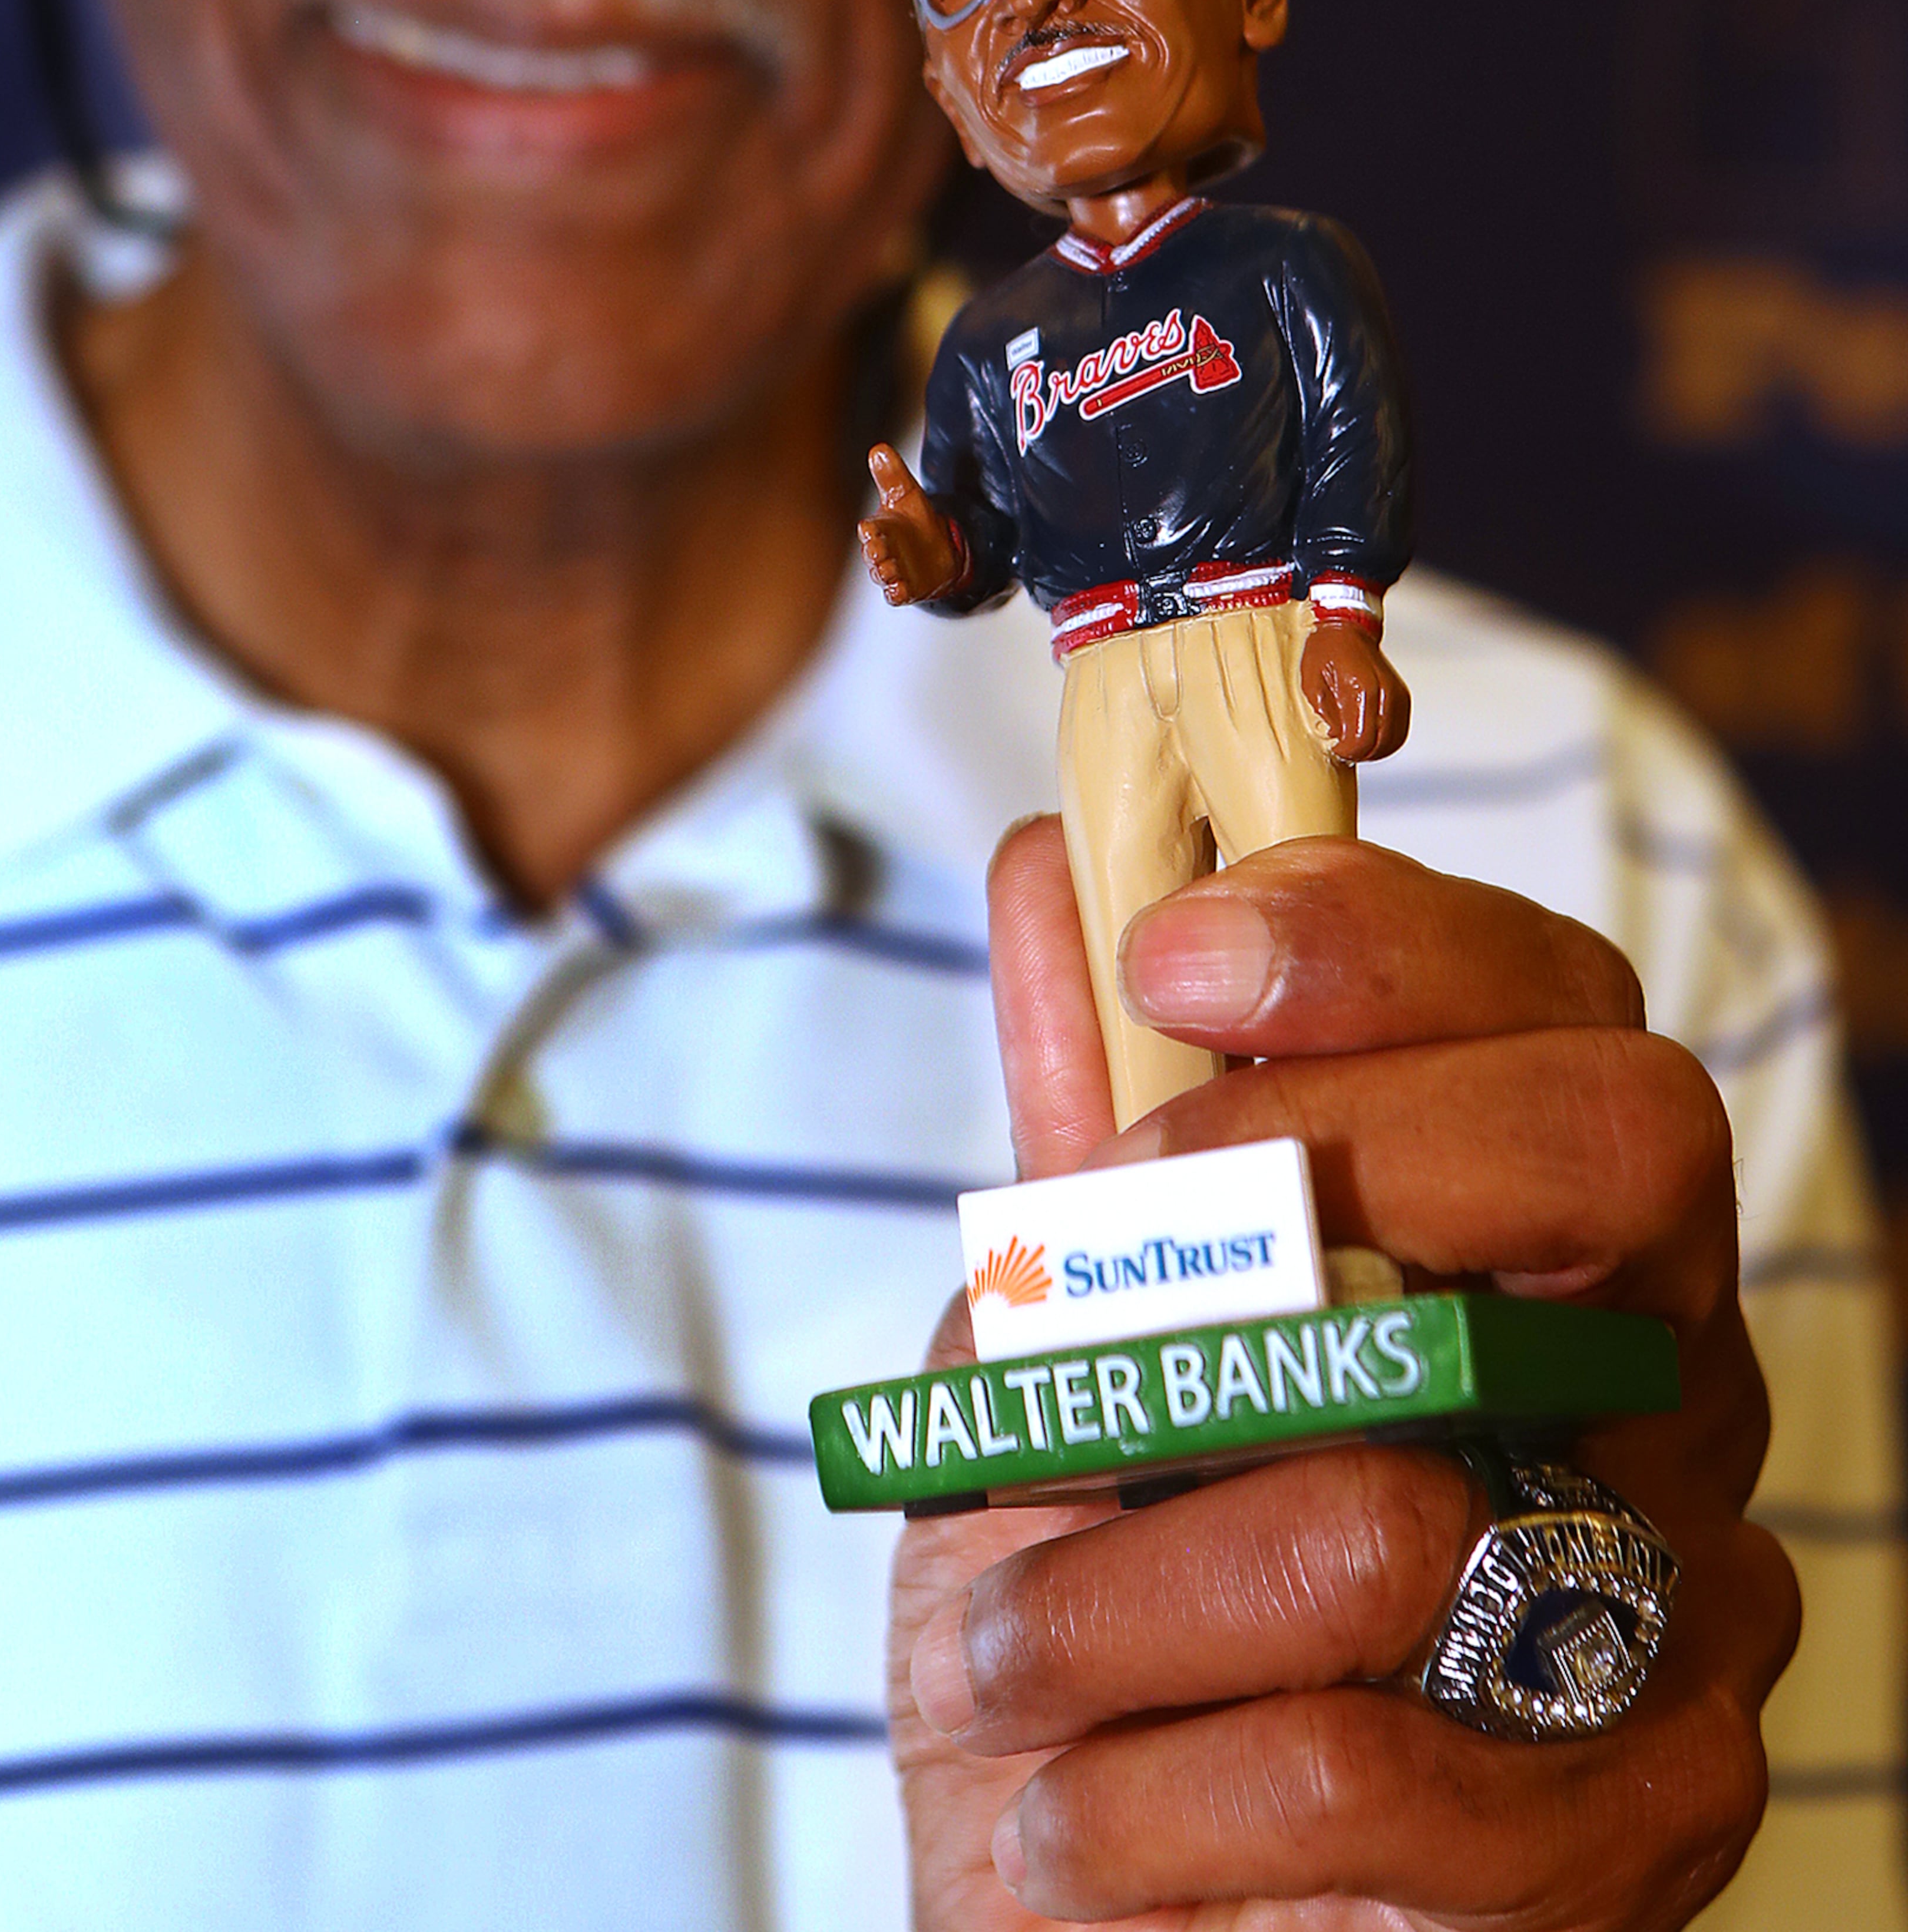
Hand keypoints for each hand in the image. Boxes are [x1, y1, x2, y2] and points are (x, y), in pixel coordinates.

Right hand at [860, 442, 964, 604]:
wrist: (938, 547)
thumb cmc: (914, 520)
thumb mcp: (907, 493)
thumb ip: (892, 474)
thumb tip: (879, 449)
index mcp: (879, 527)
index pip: (868, 529)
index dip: (868, 530)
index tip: (869, 528)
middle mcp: (882, 550)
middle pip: (872, 554)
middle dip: (874, 553)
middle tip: (878, 550)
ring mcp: (893, 570)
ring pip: (883, 574)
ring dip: (886, 573)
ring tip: (891, 571)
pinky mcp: (906, 587)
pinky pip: (896, 593)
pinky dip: (897, 593)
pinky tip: (900, 590)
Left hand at [889, 820, 1796, 1929]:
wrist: (1113, 1908)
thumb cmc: (1101, 1593)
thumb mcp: (1062, 1338)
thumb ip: (1081, 1116)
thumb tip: (1055, 862)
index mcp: (1540, 1224)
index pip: (1554, 994)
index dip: (1372, 937)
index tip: (1164, 956)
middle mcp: (1657, 1369)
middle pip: (1624, 1140)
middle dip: (1326, 1164)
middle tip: (1100, 1268)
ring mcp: (1684, 1587)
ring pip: (1404, 1502)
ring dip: (1117, 1582)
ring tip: (1005, 1642)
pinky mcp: (1650, 1814)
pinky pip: (1369, 1765)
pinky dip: (1154, 1792)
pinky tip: (1078, 1816)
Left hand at [1301, 622, 1409, 762]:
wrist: (1346, 628)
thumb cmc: (1326, 650)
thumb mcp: (1311, 683)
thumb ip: (1325, 714)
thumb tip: (1337, 737)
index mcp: (1361, 689)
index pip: (1362, 740)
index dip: (1348, 751)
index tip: (1337, 748)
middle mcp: (1384, 692)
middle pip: (1380, 744)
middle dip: (1360, 752)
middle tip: (1344, 749)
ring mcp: (1396, 694)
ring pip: (1394, 741)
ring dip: (1375, 750)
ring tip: (1356, 744)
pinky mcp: (1402, 696)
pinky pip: (1400, 730)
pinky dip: (1387, 740)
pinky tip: (1371, 737)